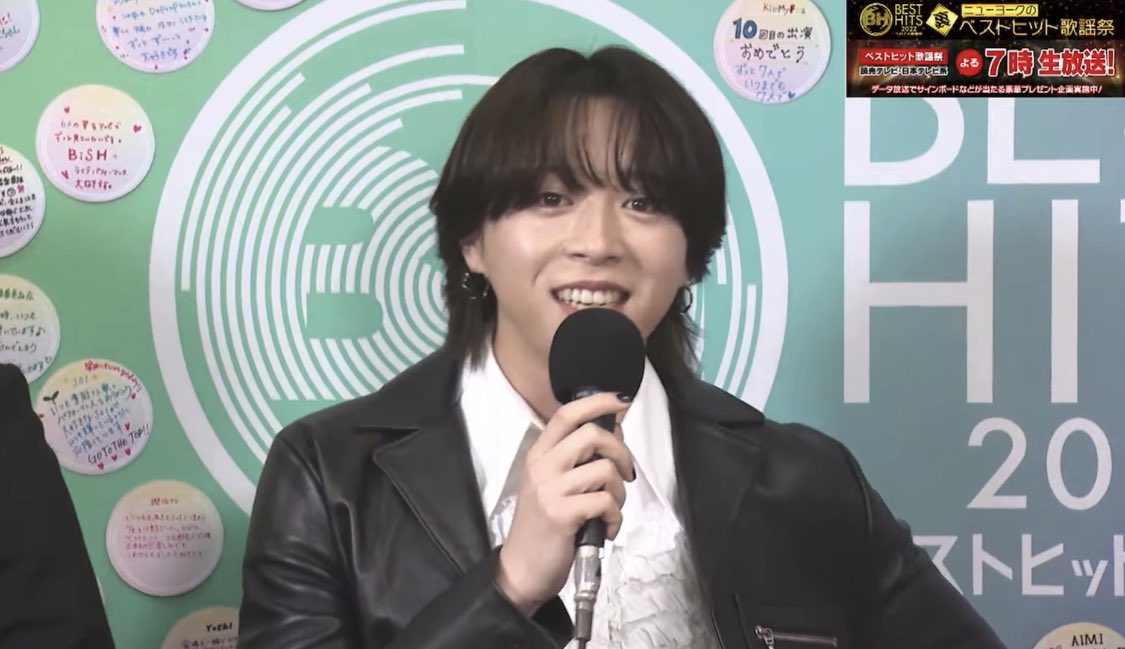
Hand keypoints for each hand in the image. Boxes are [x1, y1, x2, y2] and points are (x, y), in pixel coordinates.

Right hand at [494, 392, 635, 614]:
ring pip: (605, 470)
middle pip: (592, 434)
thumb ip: (578, 459)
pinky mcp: (562, 514)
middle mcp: (542, 465)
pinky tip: (607, 529)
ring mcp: (550, 489)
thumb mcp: (553, 485)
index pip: (567, 414)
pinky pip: (605, 502)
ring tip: (612, 509)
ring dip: (620, 492)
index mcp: (539, 453)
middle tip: (626, 473)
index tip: (621, 402)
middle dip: (621, 452)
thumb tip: (615, 433)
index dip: (598, 401)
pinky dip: (616, 518)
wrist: (522, 568)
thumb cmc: (543, 526)